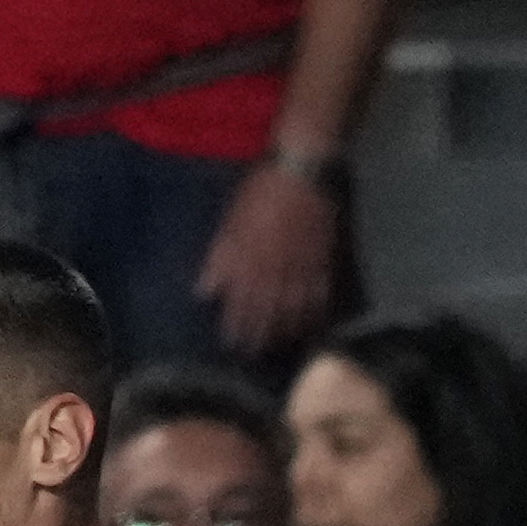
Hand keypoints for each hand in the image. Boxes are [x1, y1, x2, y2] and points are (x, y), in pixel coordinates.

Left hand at [197, 160, 341, 360]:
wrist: (301, 171)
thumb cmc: (259, 191)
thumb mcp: (231, 221)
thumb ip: (220, 258)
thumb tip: (204, 293)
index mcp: (250, 262)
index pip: (240, 304)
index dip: (235, 325)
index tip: (230, 344)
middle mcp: (276, 273)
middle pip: (267, 312)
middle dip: (259, 334)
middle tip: (254, 354)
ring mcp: (301, 270)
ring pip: (293, 309)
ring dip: (285, 330)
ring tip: (280, 344)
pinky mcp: (322, 262)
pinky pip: (318, 295)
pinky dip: (314, 312)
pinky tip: (311, 323)